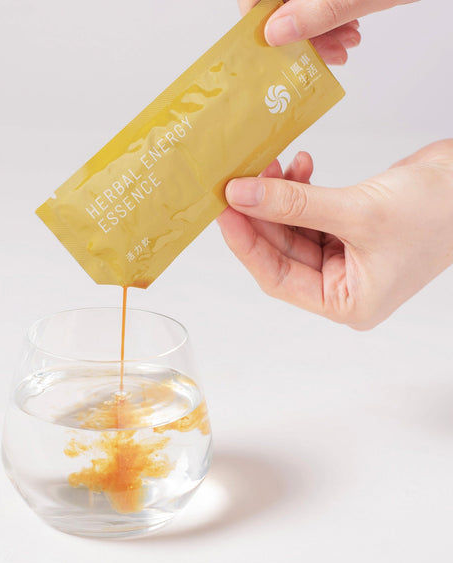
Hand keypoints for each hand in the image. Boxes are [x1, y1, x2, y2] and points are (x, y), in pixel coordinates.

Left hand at [217, 140, 452, 329]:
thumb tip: (242, 196)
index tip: (224, 213)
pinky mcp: (347, 230)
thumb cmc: (440, 212)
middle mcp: (342, 285)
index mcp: (347, 302)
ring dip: (279, 198)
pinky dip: (301, 191)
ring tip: (271, 167)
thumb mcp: (359, 212)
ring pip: (292, 229)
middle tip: (238, 184)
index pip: (278, 277)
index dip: (247, 245)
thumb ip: (296, 205)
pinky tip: (301, 167)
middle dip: (260, 215)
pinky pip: (309, 213)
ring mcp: (344, 258)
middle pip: (282, 251)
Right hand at [238, 0, 416, 63]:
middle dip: (298, 34)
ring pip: (300, 6)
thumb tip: (274, 33)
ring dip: (318, 33)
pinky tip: (349, 32)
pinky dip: (332, 21)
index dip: (258, 22)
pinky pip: (319, 3)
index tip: (272, 49)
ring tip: (343, 46)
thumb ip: (316, 12)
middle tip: (319, 55)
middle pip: (279, 3)